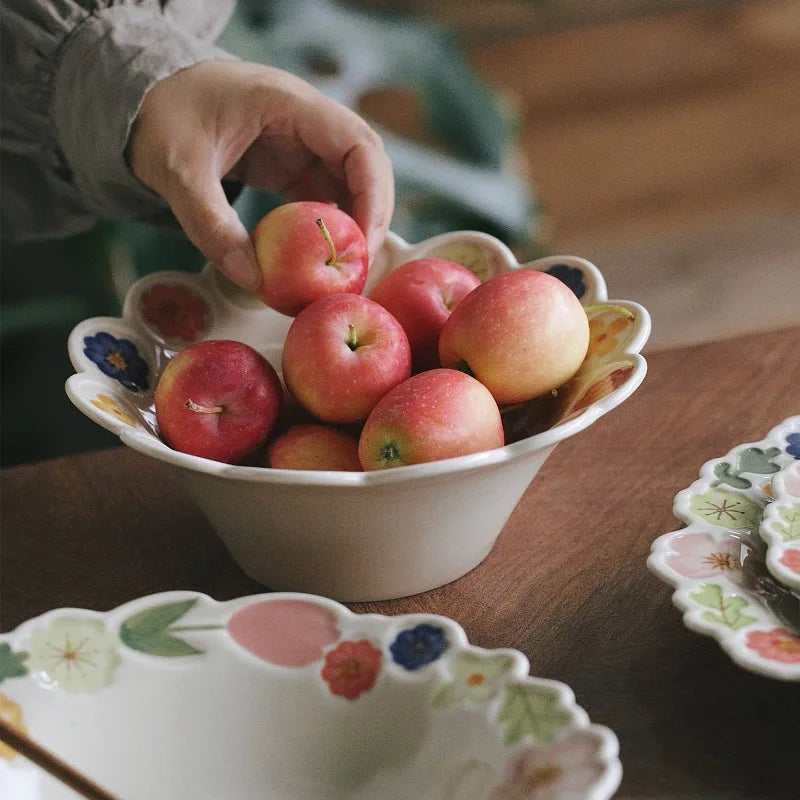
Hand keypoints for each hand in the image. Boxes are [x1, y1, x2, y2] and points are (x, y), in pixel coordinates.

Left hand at [129, 60, 393, 289]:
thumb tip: (254, 280)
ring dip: (354, 224)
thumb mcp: (178, 169)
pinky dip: (328, 227)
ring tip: (344, 268)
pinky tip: (321, 257)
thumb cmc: (162, 117)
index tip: (365, 242)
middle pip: (366, 166)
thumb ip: (211, 225)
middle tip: (359, 265)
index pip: (358, 144)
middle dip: (371, 216)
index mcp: (289, 104)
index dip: (373, 195)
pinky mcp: (290, 164)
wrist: (145, 99)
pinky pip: (324, 196)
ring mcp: (301, 143)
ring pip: (350, 183)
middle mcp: (307, 121)